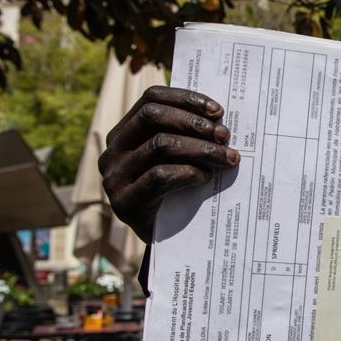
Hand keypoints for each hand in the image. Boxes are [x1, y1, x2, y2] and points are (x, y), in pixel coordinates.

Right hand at [98, 86, 238, 242]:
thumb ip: (187, 135)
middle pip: (153, 116)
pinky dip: (188, 172)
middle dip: (194, 123)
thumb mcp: (179, 158)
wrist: (165, 241)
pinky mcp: (123, 202)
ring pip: (160, 144)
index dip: (186, 99)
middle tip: (225, 136)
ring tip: (227, 158)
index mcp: (125, 132)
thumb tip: (220, 116)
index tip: (218, 111)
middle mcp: (113, 150)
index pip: (151, 99)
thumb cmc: (178, 192)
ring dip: (201, 148)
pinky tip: (205, 177)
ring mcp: (114, 176)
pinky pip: (160, 176)